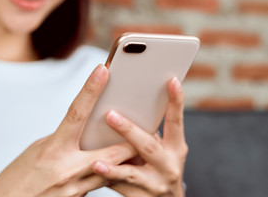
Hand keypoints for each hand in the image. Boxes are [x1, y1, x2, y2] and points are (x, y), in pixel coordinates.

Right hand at [0, 65, 136, 196]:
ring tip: (138, 145)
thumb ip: (64, 139)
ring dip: (125, 158)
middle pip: (111, 150)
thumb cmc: (19, 176)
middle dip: (130, 138)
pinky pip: (101, 183)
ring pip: (112, 170)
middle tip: (147, 121)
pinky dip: (110, 172)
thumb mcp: (39, 150)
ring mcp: (75, 188)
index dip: (90, 90)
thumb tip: (85, 128)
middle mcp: (67, 169)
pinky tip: (117, 166)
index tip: (103, 69)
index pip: (76, 114)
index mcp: (53, 149)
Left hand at [92, 77, 187, 196]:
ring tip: (96, 162)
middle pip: (148, 146)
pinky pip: (119, 187)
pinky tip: (92, 175)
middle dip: (128, 131)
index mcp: (176, 148)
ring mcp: (156, 184)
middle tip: (110, 115)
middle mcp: (169, 165)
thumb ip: (149, 133)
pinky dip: (105, 179)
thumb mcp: (162, 150)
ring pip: (131, 174)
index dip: (176, 101)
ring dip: (113, 168)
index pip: (176, 121)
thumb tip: (126, 104)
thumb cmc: (159, 168)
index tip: (171, 80)